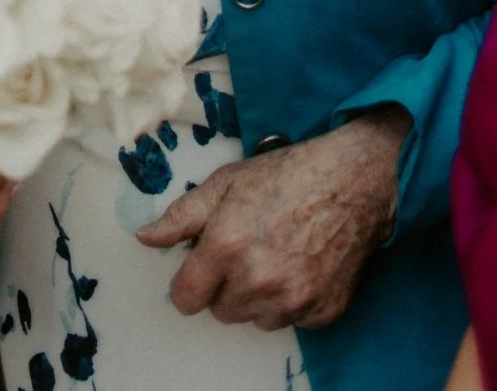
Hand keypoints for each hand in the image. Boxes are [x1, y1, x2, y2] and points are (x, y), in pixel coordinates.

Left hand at [135, 107, 408, 330]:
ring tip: (274, 255)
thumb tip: (146, 238)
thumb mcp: (225, 183)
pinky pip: (291, 321)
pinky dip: (291, 301)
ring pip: (255, 319)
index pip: (185, 299)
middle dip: (224, 286)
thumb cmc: (285, 175)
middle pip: (220, 311)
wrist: (351, 180)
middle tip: (244, 251)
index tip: (198, 269)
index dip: (188, 283)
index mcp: (226, 247)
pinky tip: (299, 265)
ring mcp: (293, 299)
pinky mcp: (323, 311)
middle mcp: (258, 280)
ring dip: (257, 297)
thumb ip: (181, 216)